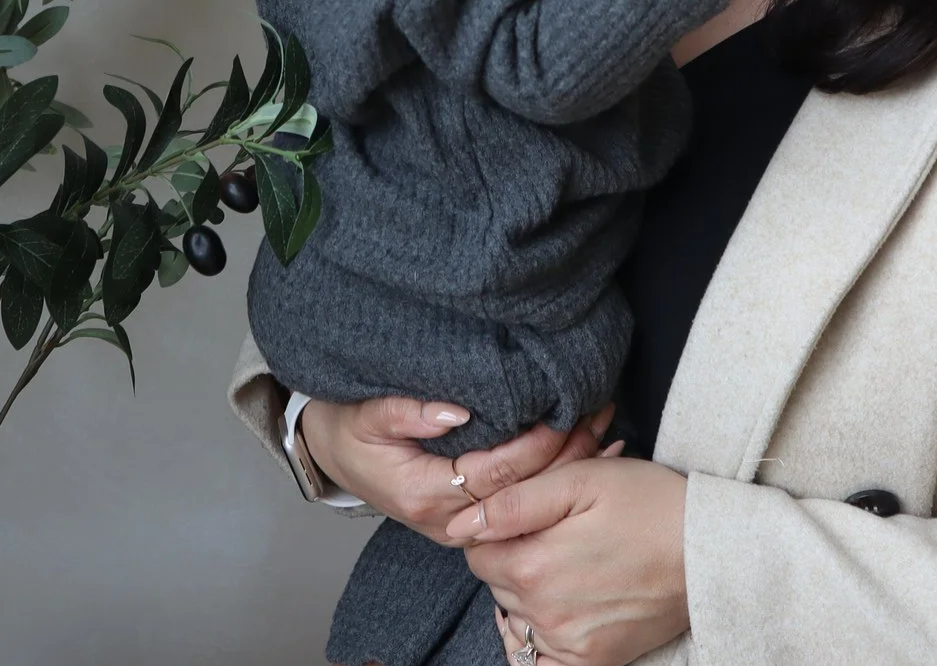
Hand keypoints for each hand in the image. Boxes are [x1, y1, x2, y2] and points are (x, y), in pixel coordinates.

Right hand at [297, 397, 616, 546]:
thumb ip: (407, 413)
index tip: (566, 411)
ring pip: (527, 505)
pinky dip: (556, 481)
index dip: (535, 444)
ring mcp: (461, 524)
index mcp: (424, 493)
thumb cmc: (348, 430)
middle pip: (522, 495)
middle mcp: (448, 519)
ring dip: (568, 468)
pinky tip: (589, 457)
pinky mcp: (471, 518)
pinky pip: (521, 505)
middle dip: (565, 455)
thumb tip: (457, 412)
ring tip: (606, 429)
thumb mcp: (366, 413)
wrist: (331, 453)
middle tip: (601, 414)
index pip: (496, 474)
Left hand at [453, 457, 690, 665]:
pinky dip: (538, 643)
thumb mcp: (582, 479)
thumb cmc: (649, 503)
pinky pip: (539, 664)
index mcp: (534, 565)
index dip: (495, 528)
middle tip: (557, 534)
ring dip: (528, 594)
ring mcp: (570, 645)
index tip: (527, 516)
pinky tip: (558, 613)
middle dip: (513, 558)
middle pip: (496, 584)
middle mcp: (546, 614)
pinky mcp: (594, 662)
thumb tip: (460, 522)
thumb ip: (514, 500)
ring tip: (568, 566)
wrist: (712, 549)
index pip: (476, 552)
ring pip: (517, 619)